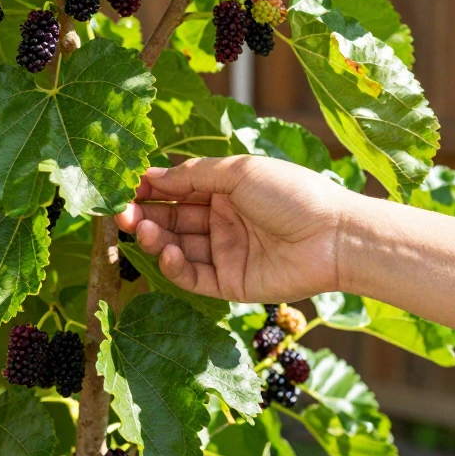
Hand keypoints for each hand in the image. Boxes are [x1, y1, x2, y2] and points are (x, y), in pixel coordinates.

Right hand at [115, 156, 348, 302]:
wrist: (334, 237)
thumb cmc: (292, 194)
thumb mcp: (239, 172)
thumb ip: (194, 174)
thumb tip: (152, 173)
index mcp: (226, 190)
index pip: (177, 189)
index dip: (151, 188)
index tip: (124, 187)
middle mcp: (222, 220)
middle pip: (173, 219)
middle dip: (145, 215)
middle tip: (120, 213)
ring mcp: (226, 252)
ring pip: (179, 247)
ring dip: (157, 238)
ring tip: (141, 229)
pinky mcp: (230, 283)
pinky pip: (194, 276)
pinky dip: (176, 266)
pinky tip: (168, 253)